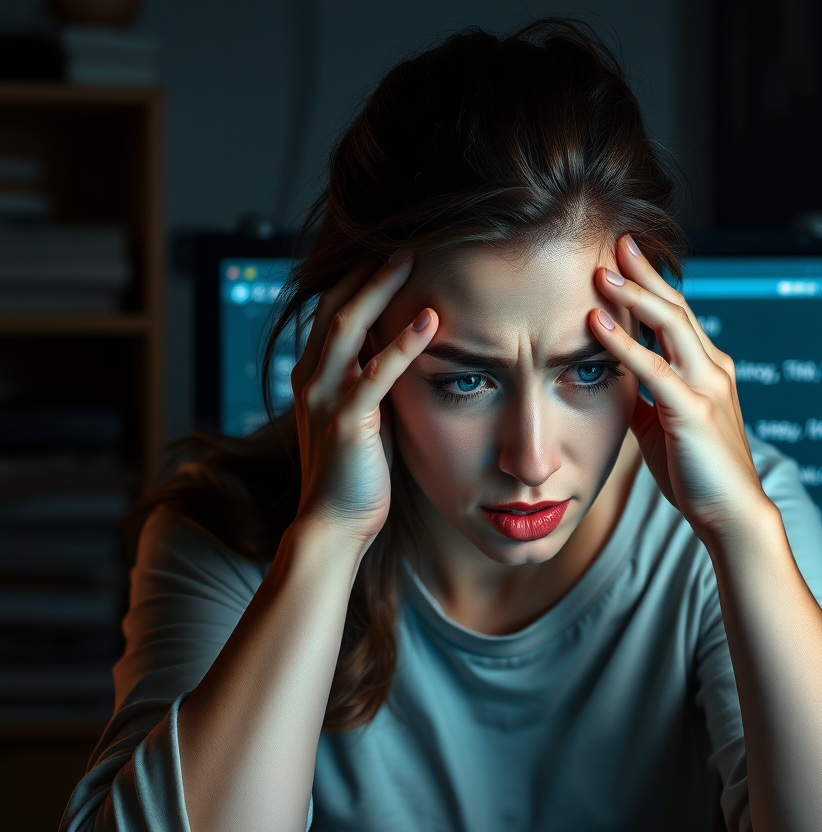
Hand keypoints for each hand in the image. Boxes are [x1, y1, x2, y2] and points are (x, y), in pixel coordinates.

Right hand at [289, 256, 437, 544]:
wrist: (334, 523)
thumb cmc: (357, 472)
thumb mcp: (365, 415)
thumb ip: (373, 380)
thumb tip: (400, 348)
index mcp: (314, 373)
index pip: (334, 309)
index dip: (360, 277)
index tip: (393, 250)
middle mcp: (310, 377)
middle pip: (336, 304)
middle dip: (368, 269)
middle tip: (404, 237)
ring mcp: (323, 396)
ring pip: (347, 326)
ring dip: (379, 289)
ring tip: (411, 257)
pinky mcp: (345, 420)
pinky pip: (375, 373)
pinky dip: (402, 344)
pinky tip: (430, 320)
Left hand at [590, 235, 768, 545]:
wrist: (728, 513)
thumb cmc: (696, 473)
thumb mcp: (662, 427)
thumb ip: (643, 398)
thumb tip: (614, 377)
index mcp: (707, 371)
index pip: (677, 317)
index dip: (651, 286)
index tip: (624, 259)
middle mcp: (713, 370)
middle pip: (677, 308)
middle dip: (646, 273)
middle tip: (618, 240)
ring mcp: (707, 387)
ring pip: (670, 327)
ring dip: (634, 295)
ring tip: (602, 270)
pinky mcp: (694, 411)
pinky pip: (654, 369)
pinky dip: (624, 343)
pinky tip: (599, 323)